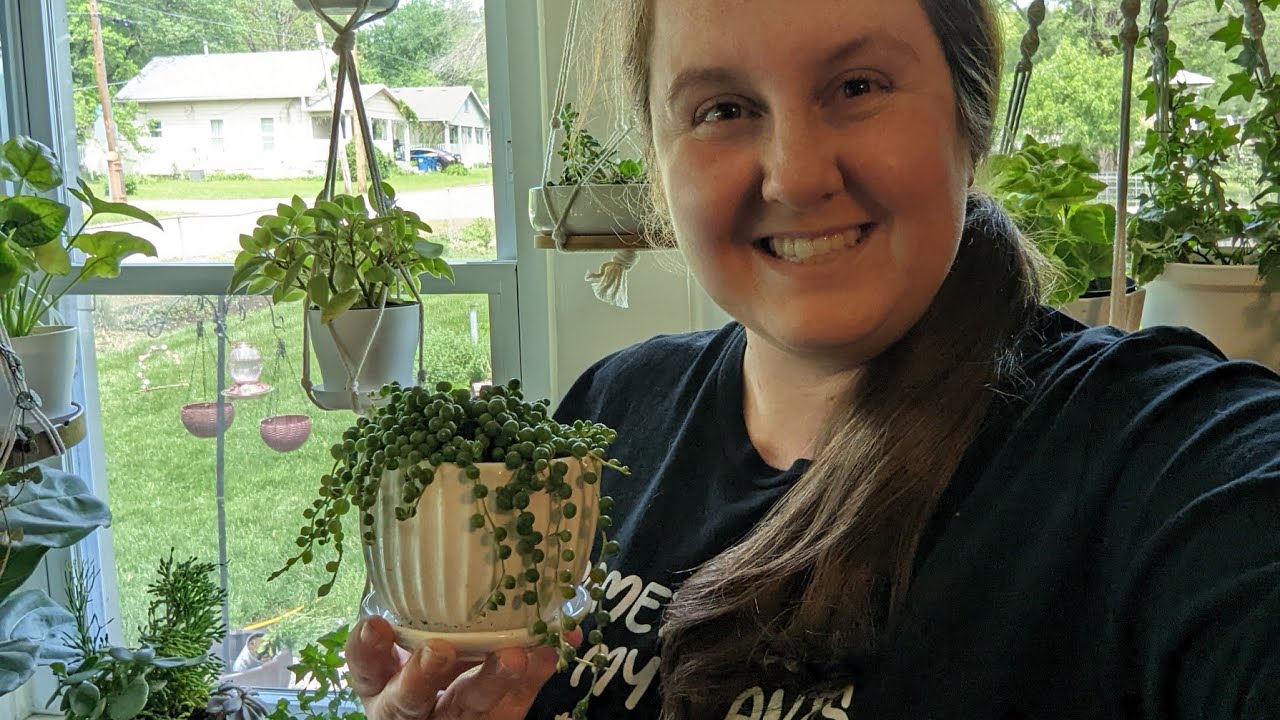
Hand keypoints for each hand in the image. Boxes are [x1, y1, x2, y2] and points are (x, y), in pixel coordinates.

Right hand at [345, 616, 572, 719]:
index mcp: (382, 682)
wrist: (450, 704)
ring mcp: (450, 718)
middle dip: (423, 675)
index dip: (367, 648)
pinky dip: (533, 677)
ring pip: (466, 706)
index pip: (366, 667)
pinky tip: (547, 653)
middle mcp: (408, 706)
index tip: (374, 623)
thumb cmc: (423, 657)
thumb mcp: (408, 637)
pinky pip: (513, 704)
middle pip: (409, 700)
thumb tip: (424, 547)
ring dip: (490, 680)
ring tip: (512, 656)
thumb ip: (414, 608)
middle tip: (440, 650)